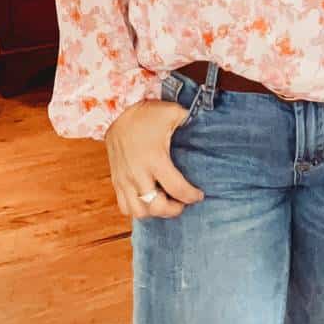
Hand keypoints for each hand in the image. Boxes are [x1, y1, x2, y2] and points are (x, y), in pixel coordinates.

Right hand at [104, 99, 204, 219]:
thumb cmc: (146, 113)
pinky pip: (124, 207)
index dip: (191, 196)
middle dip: (173, 210)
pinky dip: (137, 209)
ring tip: (165, 203)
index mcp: (154, 158)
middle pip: (156, 207)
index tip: (199, 195)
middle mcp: (138, 173)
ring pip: (138, 212)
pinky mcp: (116, 180)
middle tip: (182, 203)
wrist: (116, 111)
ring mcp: (124, 179)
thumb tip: (207, 125)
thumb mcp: (172, 112)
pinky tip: (148, 201)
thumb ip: (190, 121)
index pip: (177, 188)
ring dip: (154, 212)